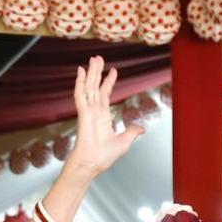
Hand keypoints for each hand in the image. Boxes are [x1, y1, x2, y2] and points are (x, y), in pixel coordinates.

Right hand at [62, 56, 144, 178]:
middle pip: (95, 87)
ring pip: (89, 87)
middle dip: (97, 72)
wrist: (93, 163)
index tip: (113, 71)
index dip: (109, 82)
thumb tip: (142, 128)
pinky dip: (80, 82)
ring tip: (92, 59)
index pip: (105, 95)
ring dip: (91, 73)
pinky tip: (81, 71)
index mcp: (102, 117)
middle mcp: (94, 112)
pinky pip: (80, 94)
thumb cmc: (104, 157)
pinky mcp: (82, 113)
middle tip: (98, 58)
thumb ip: (132, 132)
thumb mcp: (124, 142)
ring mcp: (87, 111)